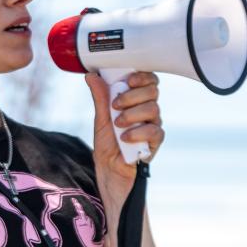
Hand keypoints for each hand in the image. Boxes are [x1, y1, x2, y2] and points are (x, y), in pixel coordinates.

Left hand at [84, 70, 164, 206]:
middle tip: (115, 105)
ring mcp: (153, 125)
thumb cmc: (107, 144)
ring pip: (153, 109)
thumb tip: (91, 76)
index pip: (149, 80)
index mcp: (137, 101)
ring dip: (132, 114)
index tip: (128, 80)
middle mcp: (148, 111)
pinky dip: (137, 132)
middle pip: (152, 91)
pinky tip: (125, 138)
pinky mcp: (155, 141)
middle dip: (132, 95)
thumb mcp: (100, 119)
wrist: (109, 170)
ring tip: (118, 124)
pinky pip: (154, 131)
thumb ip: (100, 97)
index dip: (142, 76)